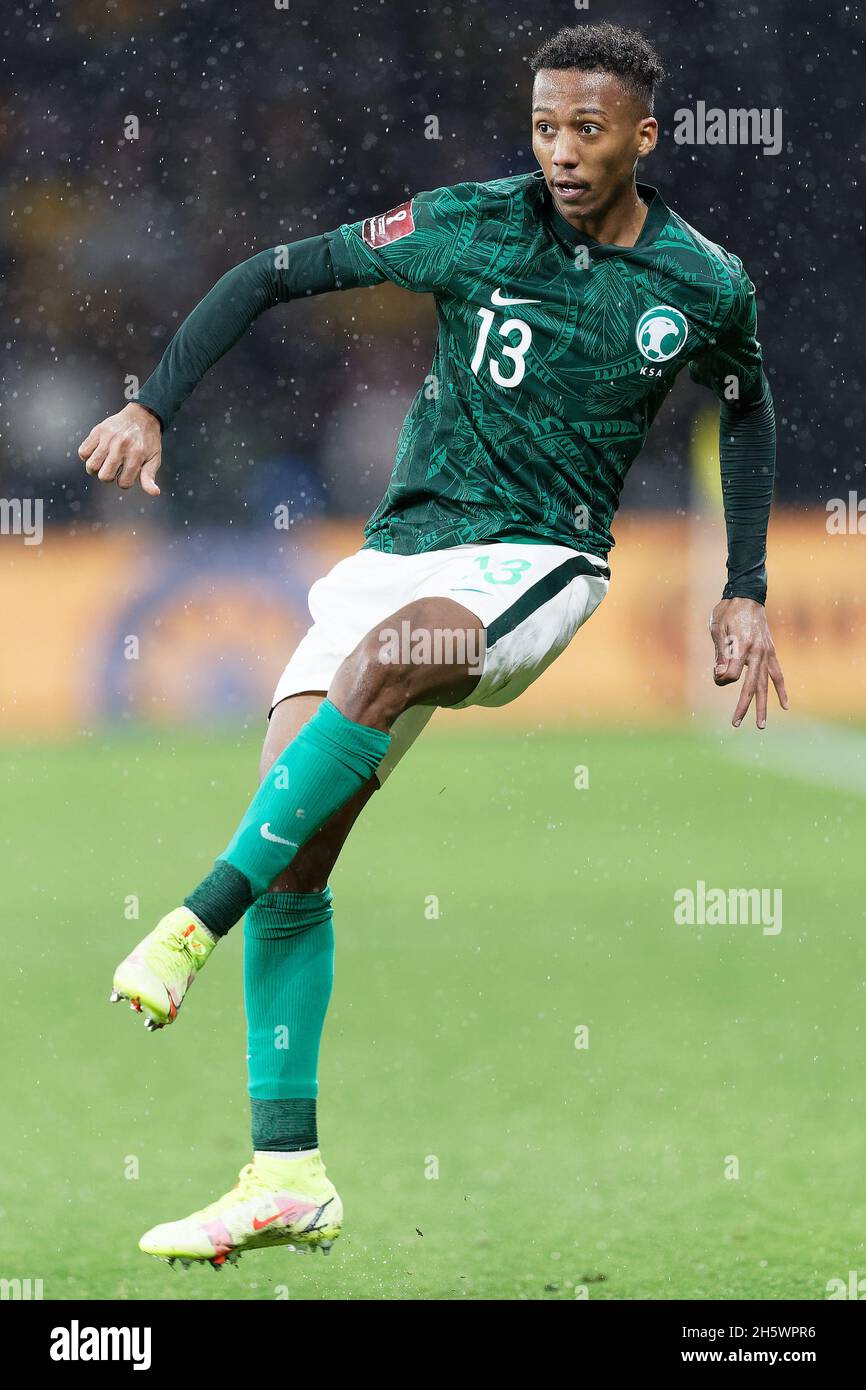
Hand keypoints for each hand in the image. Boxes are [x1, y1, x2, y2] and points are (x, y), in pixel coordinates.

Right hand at [79, 402, 161, 495]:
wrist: (142, 416)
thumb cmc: (148, 441)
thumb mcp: (154, 459)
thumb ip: (149, 477)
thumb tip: (155, 493)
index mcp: (136, 454)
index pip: (123, 483)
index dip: (124, 481)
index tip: (127, 473)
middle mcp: (121, 446)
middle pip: (104, 476)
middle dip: (108, 477)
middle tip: (113, 468)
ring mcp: (107, 438)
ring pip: (91, 465)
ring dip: (96, 469)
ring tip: (103, 463)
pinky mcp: (97, 431)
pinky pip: (83, 451)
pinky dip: (87, 456)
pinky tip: (97, 453)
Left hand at [709, 597, 787, 728]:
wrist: (747, 596)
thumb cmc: (727, 612)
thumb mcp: (717, 630)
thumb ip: (720, 655)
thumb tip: (721, 678)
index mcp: (742, 646)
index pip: (732, 674)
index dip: (721, 677)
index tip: (716, 672)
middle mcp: (757, 652)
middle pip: (750, 685)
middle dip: (743, 706)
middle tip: (736, 724)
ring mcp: (767, 653)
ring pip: (765, 685)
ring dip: (763, 705)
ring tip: (761, 724)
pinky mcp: (771, 652)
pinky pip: (778, 674)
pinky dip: (781, 690)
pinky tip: (784, 705)